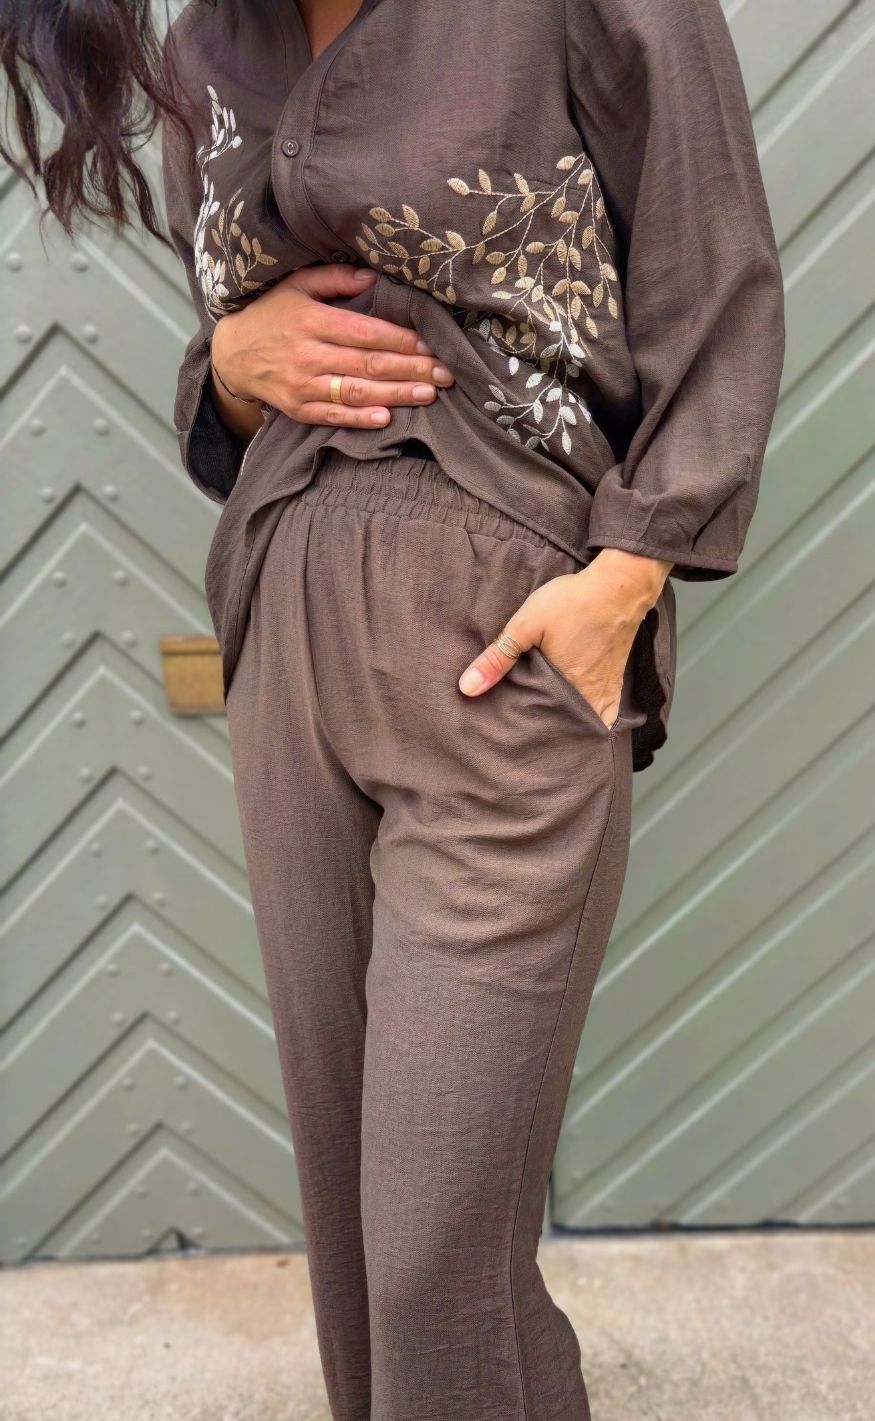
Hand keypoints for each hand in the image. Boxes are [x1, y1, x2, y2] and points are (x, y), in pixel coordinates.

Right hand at [208, 264, 453, 436]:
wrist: (232, 354)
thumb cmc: (270, 314)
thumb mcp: (296, 285)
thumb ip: (334, 278)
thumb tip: (373, 276)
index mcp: (312, 321)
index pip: (366, 332)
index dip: (401, 339)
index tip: (431, 344)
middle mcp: (308, 355)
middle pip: (368, 364)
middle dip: (411, 369)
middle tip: (445, 373)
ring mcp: (302, 385)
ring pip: (356, 392)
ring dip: (395, 394)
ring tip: (428, 394)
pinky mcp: (297, 409)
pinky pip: (332, 416)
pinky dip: (359, 419)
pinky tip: (386, 418)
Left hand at [458, 549, 671, 726]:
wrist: (620, 585)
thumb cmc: (572, 602)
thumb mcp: (526, 625)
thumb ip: (497, 657)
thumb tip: (467, 689)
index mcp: (563, 689)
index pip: (541, 724)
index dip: (528, 732)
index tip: (515, 737)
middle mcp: (588, 696)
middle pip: (565, 726)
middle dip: (551, 733)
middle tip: (533, 738)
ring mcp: (606, 689)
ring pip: (587, 721)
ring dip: (572, 726)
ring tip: (555, 730)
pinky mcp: (617, 678)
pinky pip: (607, 711)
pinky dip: (597, 718)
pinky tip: (588, 720)